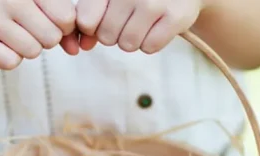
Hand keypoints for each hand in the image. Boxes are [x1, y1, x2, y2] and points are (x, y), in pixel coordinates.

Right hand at [0, 0, 78, 69]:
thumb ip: (66, 26)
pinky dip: (8, 59)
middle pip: (51, 37)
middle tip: (28, 30)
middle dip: (45, 40)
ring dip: (27, 50)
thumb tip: (75, 49)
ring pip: (32, 51)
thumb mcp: (43, 9)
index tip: (51, 22)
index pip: (67, 17)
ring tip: (13, 36)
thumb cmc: (17, 13)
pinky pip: (10, 62)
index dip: (64, 28)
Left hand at [76, 0, 206, 52]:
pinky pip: (149, 47)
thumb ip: (91, 16)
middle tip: (128, 19)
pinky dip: (151, 42)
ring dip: (133, 39)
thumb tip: (83, 45)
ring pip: (127, 44)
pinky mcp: (176, 17)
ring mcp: (155, 2)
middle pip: (107, 36)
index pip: (86, 20)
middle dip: (115, 33)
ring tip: (143, 21)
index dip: (92, 28)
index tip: (101, 20)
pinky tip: (157, 25)